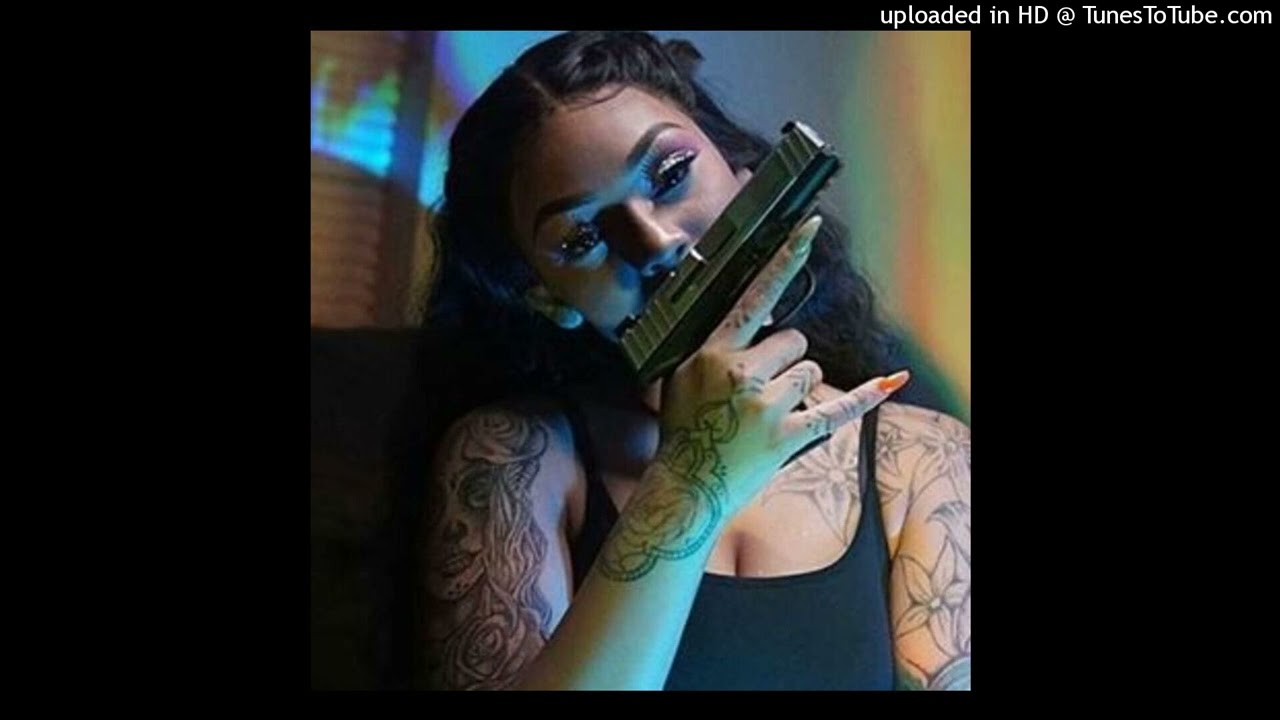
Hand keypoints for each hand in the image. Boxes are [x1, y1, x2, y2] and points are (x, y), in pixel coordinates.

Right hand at [658, 215, 908, 514]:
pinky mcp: (788, 436)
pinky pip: (836, 409)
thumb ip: (714, 347)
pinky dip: (863, 398)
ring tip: (770, 412)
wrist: (687, 485)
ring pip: (812, 371)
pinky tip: (888, 383)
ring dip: (802, 386)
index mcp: (713, 353)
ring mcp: (766, 405)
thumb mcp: (680, 377)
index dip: (785, 259)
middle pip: (794, 339)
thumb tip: (751, 321)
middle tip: (763, 386)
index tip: (810, 227)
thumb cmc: (684, 430)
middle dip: (787, 357)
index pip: (755, 296)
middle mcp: (741, 373)